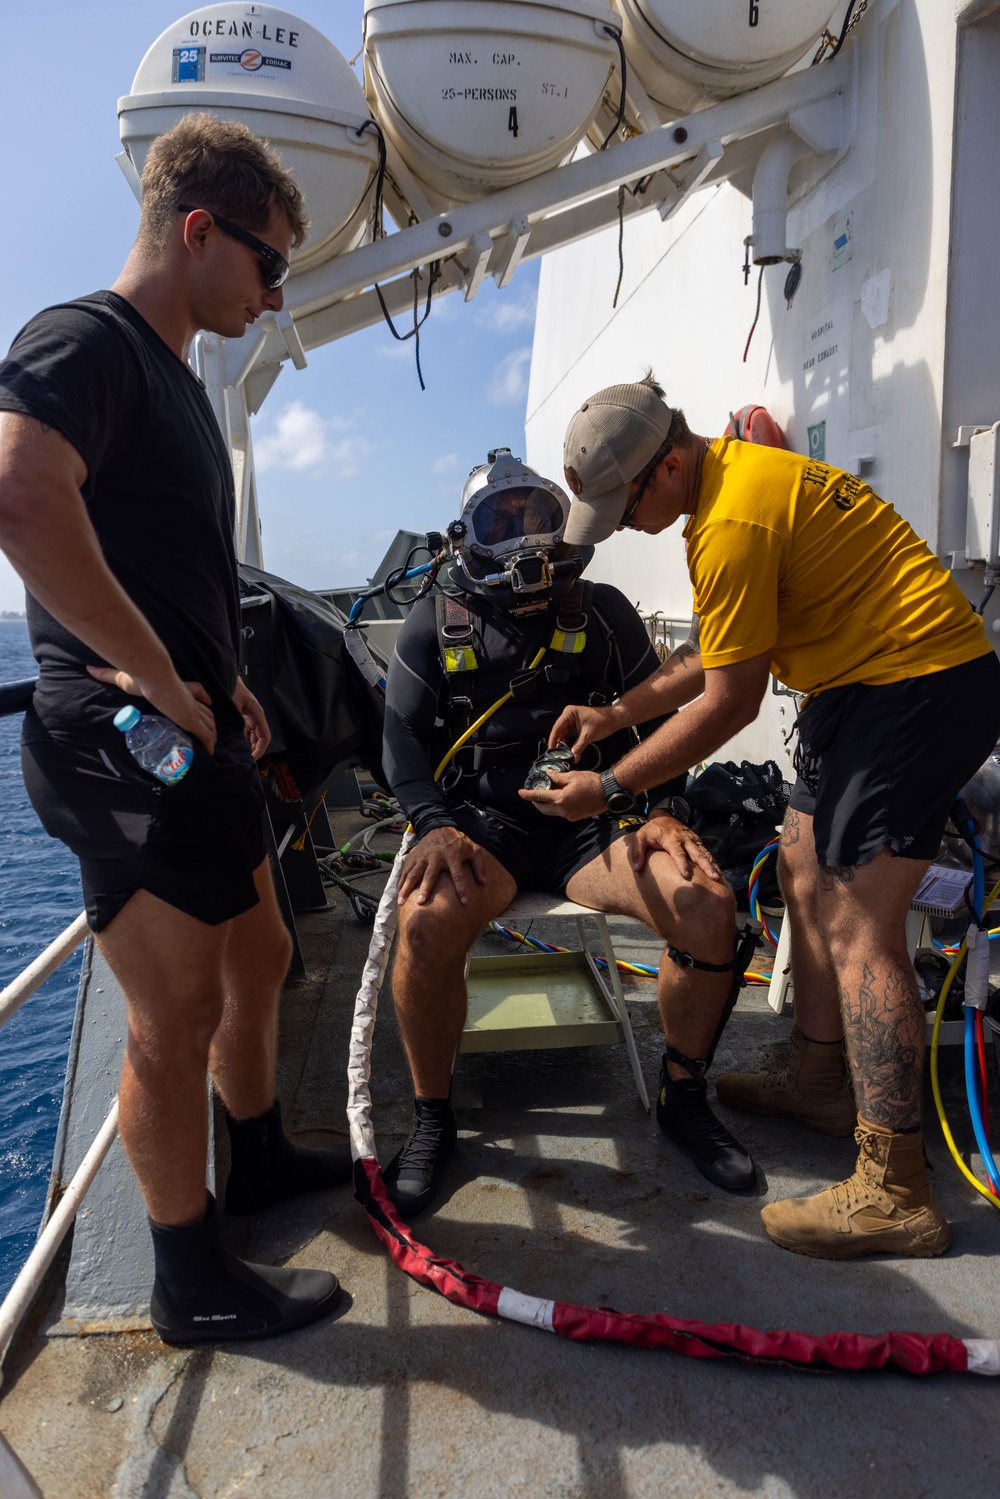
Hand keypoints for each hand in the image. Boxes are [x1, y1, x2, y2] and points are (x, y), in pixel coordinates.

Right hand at [87, 665, 216, 753]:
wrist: (153, 677)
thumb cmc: (142, 678)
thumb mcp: (124, 678)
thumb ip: (109, 675)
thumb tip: (89, 668)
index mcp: (180, 690)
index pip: (198, 693)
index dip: (203, 699)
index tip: (207, 703)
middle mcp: (190, 700)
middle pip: (207, 713)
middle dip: (208, 723)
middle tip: (207, 735)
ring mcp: (193, 711)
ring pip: (210, 725)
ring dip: (211, 736)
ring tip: (210, 747)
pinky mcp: (193, 720)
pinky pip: (206, 735)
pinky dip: (209, 745)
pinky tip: (210, 754)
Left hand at [233, 678, 269, 759]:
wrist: (225, 677)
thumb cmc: (231, 686)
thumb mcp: (234, 706)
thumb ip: (236, 722)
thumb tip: (233, 739)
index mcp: (257, 714)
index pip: (265, 737)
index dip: (260, 749)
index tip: (253, 758)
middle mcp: (255, 716)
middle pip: (260, 738)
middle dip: (254, 750)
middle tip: (245, 760)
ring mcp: (250, 717)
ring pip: (253, 736)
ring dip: (249, 745)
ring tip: (240, 755)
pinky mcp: (243, 716)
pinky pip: (247, 731)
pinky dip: (243, 739)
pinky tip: (236, 745)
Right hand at [398, 826, 487, 906]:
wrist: (439, 827)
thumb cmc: (457, 842)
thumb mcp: (472, 849)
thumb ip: (479, 866)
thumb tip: (484, 883)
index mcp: (452, 856)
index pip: (458, 875)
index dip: (462, 888)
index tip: (464, 902)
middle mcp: (436, 857)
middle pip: (430, 875)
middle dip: (425, 888)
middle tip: (421, 902)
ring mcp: (423, 857)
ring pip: (413, 873)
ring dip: (407, 887)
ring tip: (401, 900)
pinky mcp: (414, 856)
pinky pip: (406, 870)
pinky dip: (401, 881)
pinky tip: (398, 892)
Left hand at [517, 769, 603, 821]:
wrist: (608, 793)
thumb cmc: (592, 782)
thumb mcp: (573, 776)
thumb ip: (558, 776)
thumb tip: (548, 774)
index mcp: (560, 799)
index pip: (539, 797)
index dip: (528, 795)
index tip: (520, 792)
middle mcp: (563, 810)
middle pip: (543, 808)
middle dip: (535, 802)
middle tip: (533, 793)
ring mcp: (569, 816)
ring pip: (551, 812)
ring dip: (546, 804)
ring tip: (547, 794)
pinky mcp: (575, 817)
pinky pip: (561, 813)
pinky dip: (556, 806)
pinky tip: (560, 797)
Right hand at [547, 703, 619, 757]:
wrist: (614, 719)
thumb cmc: (603, 721)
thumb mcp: (588, 735)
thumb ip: (579, 747)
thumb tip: (573, 757)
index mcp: (569, 713)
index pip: (557, 728)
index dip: (553, 739)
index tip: (551, 750)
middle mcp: (569, 716)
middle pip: (559, 731)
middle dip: (557, 743)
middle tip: (555, 755)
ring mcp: (572, 721)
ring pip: (563, 734)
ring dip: (563, 744)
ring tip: (561, 754)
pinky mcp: (576, 726)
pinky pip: (569, 736)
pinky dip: (568, 743)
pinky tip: (567, 750)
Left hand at [628, 813, 721, 881]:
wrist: (664, 816)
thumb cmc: (651, 830)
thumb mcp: (640, 837)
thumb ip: (637, 852)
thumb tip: (637, 868)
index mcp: (670, 839)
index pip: (677, 852)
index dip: (682, 863)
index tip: (686, 875)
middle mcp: (684, 839)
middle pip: (696, 854)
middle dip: (705, 866)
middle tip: (713, 878)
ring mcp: (692, 840)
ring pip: (704, 853)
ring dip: (712, 865)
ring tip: (718, 878)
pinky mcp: (697, 842)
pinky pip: (706, 853)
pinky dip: (713, 862)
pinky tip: (719, 873)